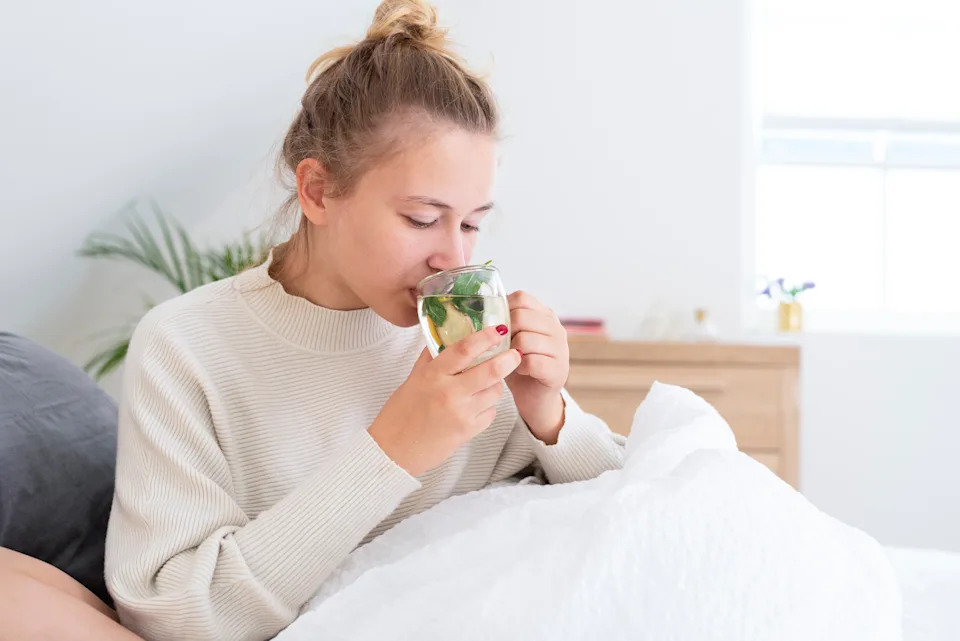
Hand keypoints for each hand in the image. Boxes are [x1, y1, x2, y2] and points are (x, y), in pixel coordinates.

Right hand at [369, 325, 521, 476]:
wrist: (394, 451)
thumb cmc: (400, 414)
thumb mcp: (412, 379)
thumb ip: (431, 358)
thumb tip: (445, 336)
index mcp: (433, 375)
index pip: (465, 349)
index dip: (486, 337)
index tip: (499, 330)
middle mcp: (449, 392)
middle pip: (490, 370)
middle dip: (509, 359)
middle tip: (515, 354)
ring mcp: (461, 413)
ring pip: (495, 392)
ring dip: (496, 385)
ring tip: (486, 384)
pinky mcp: (468, 431)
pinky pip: (490, 413)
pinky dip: (487, 407)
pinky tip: (475, 406)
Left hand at [505, 291, 568, 443]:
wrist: (536, 398)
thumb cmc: (518, 365)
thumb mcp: (511, 339)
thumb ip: (503, 323)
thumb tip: (474, 310)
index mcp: (545, 315)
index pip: (522, 298)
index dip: (503, 309)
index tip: (495, 326)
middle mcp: (556, 328)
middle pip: (521, 317)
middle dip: (503, 333)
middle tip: (499, 347)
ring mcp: (560, 348)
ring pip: (525, 339)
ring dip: (510, 352)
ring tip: (509, 360)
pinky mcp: (558, 370)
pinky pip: (531, 361)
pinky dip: (519, 367)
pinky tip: (518, 371)